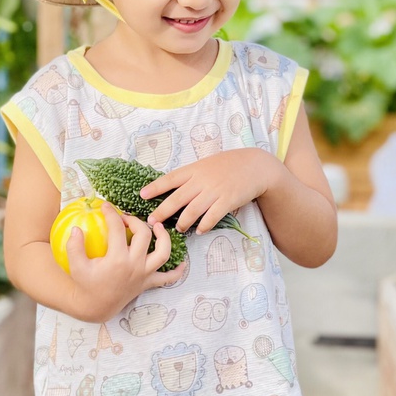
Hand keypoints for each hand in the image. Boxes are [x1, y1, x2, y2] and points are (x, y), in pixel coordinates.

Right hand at [65, 203, 184, 321]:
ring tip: (157, 226)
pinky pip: (168, 278)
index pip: (117, 228)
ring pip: (163, 253)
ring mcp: (144, 275)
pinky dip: (177, 271)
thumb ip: (74, 246)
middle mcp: (135, 266)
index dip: (111, 213)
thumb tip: (77, 228)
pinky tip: (182, 262)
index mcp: (117, 260)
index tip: (106, 206)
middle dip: (135, 221)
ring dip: (164, 238)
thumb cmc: (86, 285)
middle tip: (125, 217)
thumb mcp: (76, 266)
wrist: (95, 308)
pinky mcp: (148, 283)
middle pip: (143, 235)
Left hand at [141, 149, 280, 234]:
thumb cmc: (227, 165)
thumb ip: (191, 175)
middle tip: (151, 221)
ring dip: (182, 222)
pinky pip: (211, 218)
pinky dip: (203, 226)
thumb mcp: (206, 164)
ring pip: (192, 211)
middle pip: (176, 198)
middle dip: (161, 211)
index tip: (142, 195)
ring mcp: (214, 191)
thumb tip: (172, 187)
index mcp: (194, 169)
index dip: (155, 187)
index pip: (170, 179)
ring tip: (178, 229)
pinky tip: (199, 231)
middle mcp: (201, 180)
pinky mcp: (227, 201)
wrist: (254, 166)